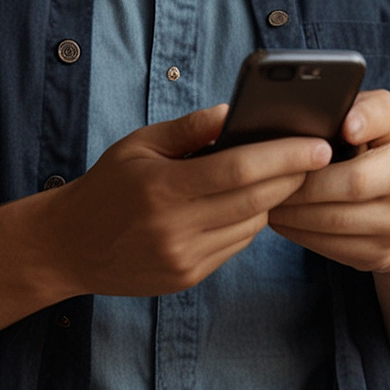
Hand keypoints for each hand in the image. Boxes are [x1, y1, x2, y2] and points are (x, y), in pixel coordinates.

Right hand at [44, 105, 330, 296]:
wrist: (70, 246)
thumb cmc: (107, 186)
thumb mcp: (139, 144)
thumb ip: (189, 128)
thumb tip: (235, 112)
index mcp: (162, 187)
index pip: (238, 170)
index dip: (283, 157)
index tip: (317, 144)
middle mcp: (175, 228)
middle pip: (255, 201)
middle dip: (293, 176)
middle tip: (319, 155)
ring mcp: (183, 258)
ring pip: (251, 226)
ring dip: (273, 200)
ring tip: (282, 175)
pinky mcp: (188, 277)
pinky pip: (235, 246)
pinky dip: (249, 222)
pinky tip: (247, 204)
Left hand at [267, 88, 389, 273]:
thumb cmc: (366, 155)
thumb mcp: (364, 124)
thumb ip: (343, 108)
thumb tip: (301, 112)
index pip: (386, 115)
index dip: (365, 120)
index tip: (344, 126)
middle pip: (353, 181)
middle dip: (304, 182)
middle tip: (267, 177)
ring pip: (336, 219)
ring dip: (293, 211)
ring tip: (265, 199)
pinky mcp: (379, 252)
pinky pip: (331, 245)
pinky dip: (299, 231)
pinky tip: (280, 219)